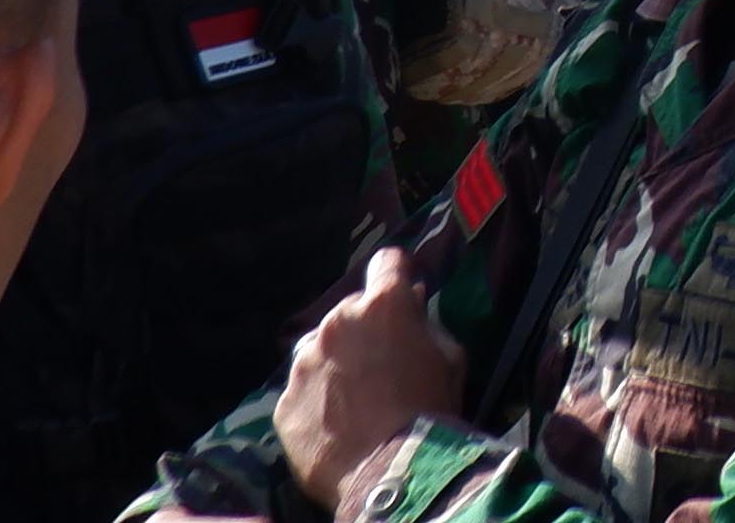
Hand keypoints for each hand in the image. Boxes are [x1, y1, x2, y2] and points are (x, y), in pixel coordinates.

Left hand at [274, 245, 464, 505]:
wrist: (389, 472)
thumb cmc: (430, 410)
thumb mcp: (450, 357)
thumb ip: (427, 324)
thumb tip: (411, 305)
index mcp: (383, 304)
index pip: (387, 261)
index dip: (396, 273)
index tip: (401, 290)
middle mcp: (337, 322)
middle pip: (349, 311)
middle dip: (364, 328)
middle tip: (380, 361)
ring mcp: (304, 362)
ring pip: (318, 349)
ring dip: (334, 362)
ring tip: (353, 397)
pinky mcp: (284, 401)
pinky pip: (301, 390)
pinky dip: (316, 400)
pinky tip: (336, 424)